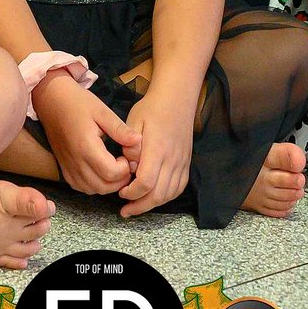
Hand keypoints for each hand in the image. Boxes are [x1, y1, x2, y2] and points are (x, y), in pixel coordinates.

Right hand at [35, 73, 140, 194]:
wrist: (51, 101)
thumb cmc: (78, 103)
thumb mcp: (102, 111)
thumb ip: (120, 129)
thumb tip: (138, 141)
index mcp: (86, 146)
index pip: (111, 173)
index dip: (125, 169)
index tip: (126, 156)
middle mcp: (75, 162)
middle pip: (103, 187)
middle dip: (120, 180)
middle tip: (124, 164)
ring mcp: (68, 168)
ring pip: (92, 190)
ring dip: (108, 185)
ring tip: (114, 167)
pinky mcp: (64, 170)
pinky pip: (81, 188)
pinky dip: (94, 185)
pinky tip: (101, 172)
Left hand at [117, 93, 193, 217]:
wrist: (177, 99)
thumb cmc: (152, 109)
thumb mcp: (134, 121)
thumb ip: (130, 146)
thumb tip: (129, 166)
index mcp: (157, 149)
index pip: (146, 182)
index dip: (132, 193)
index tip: (121, 192)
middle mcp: (172, 159)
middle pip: (158, 194)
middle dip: (140, 206)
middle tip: (125, 209)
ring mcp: (182, 162)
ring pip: (169, 194)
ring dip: (152, 204)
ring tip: (137, 206)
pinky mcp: (186, 163)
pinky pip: (179, 187)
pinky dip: (166, 197)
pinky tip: (154, 197)